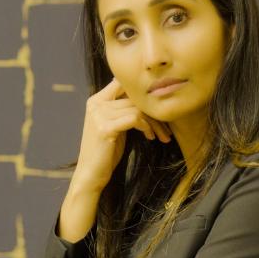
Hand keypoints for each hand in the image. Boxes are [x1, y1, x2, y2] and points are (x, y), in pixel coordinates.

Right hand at [72, 78, 172, 195]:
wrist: (91, 175)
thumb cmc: (107, 151)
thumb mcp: (115, 125)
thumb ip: (123, 110)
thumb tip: (145, 97)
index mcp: (96, 100)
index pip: (122, 83)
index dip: (142, 93)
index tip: (157, 108)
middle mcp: (96, 103)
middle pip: (134, 98)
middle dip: (153, 112)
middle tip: (167, 127)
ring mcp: (99, 115)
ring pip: (137, 109)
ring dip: (154, 123)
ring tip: (161, 135)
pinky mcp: (105, 128)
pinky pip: (134, 119)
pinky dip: (146, 127)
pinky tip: (150, 137)